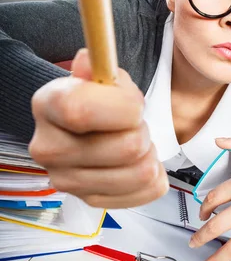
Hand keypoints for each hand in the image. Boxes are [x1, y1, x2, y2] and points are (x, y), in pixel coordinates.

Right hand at [29, 48, 168, 207]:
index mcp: (48, 105)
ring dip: (149, 154)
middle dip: (142, 130)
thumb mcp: (103, 74)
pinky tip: (138, 163)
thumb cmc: (100, 98)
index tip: (135, 104)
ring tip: (135, 142)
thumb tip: (87, 60)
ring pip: (140, 172)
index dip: (123, 108)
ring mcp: (66, 179)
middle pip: (126, 147)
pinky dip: (153, 176)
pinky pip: (145, 192)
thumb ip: (101, 67)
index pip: (81, 112)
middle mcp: (48, 147)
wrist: (90, 125)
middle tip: (133, 124)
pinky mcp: (89, 200)